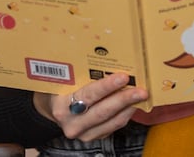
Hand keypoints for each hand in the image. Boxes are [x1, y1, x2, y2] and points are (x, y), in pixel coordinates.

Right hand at [33, 72, 147, 141]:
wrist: (51, 107)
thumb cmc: (60, 87)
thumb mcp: (64, 78)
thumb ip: (81, 73)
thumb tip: (107, 56)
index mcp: (61, 105)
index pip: (88, 95)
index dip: (107, 86)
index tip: (123, 77)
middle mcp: (71, 123)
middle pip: (103, 111)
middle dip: (124, 99)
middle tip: (141, 90)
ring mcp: (82, 133)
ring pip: (111, 121)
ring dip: (129, 108)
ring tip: (141, 96)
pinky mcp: (92, 138)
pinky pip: (113, 127)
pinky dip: (124, 115)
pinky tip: (132, 104)